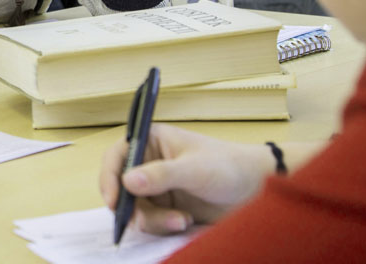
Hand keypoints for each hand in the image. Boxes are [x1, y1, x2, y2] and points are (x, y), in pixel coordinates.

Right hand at [99, 124, 272, 234]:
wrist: (256, 190)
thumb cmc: (228, 167)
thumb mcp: (194, 169)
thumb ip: (161, 175)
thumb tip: (127, 181)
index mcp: (151, 141)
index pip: (117, 155)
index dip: (109, 177)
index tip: (114, 201)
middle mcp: (148, 163)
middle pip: (122, 188)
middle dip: (133, 206)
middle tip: (143, 219)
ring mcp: (156, 187)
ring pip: (136, 208)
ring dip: (155, 219)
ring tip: (182, 221)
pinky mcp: (165, 207)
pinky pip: (151, 221)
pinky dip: (164, 225)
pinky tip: (185, 221)